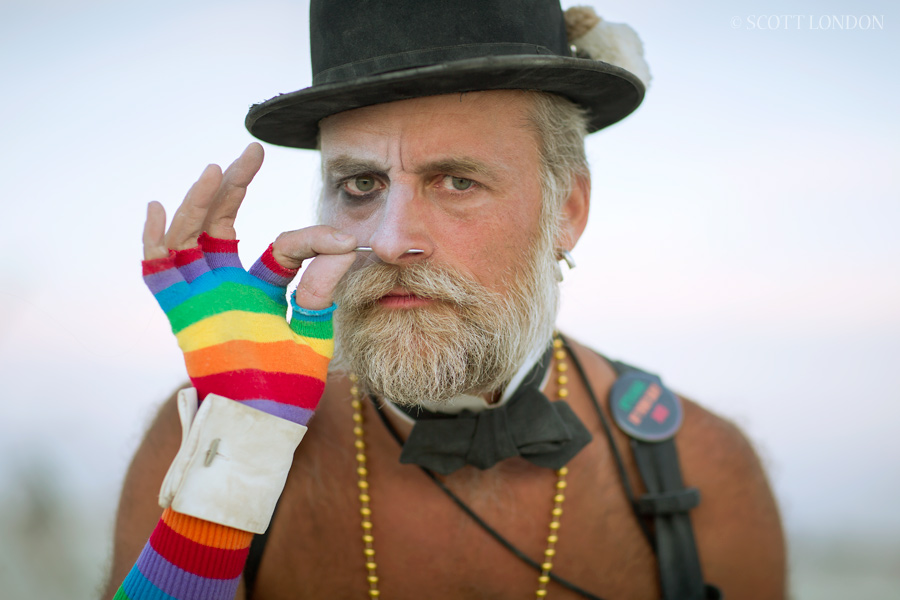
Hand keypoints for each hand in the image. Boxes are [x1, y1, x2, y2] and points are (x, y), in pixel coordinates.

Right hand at [141, 143, 356, 423]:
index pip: (284, 249)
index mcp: (264, 291)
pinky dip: (154, 243)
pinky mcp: (182, 316)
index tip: (346, 240)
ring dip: (199, 203)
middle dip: (236, 188)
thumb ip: (321, 291)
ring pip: (191, 239)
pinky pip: (159, 274)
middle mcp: (229, 289)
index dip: (314, 239)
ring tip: (217, 170)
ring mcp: (203, 300)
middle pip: (223, 226)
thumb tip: (343, 245)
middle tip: (252, 152)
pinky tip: (157, 208)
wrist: (263, 429)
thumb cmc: (288, 389)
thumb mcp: (313, 332)